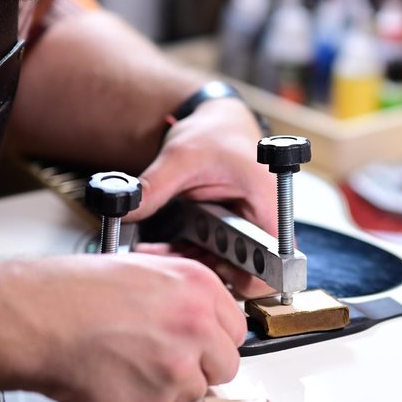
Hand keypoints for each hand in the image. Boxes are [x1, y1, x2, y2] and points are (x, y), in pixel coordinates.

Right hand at [7, 252, 246, 401]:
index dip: (213, 340)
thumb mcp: (143, 270)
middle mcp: (197, 323)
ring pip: (197, 391)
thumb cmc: (76, 294)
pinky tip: (122, 381)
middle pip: (226, 364)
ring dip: (171, 388)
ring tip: (134, 368)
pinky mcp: (160, 397)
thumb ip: (180, 296)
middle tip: (166, 362)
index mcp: (197, 285)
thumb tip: (197, 316)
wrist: (42, 319)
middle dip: (200, 368)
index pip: (234, 326)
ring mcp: (181, 363)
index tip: (200, 346)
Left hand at [125, 97, 276, 297]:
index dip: (248, 278)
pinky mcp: (225, 233)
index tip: (211, 270)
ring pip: (222, 268)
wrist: (215, 123)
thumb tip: (127, 210)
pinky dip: (184, 256)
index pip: (274, 262)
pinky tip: (158, 248)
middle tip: (171, 265)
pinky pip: (207, 256)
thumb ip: (155, 185)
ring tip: (153, 253)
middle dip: (206, 273)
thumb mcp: (183, 155)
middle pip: (246, 271)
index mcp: (269, 204)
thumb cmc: (217, 131)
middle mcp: (261, 223)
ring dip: (189, 266)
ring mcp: (243, 231)